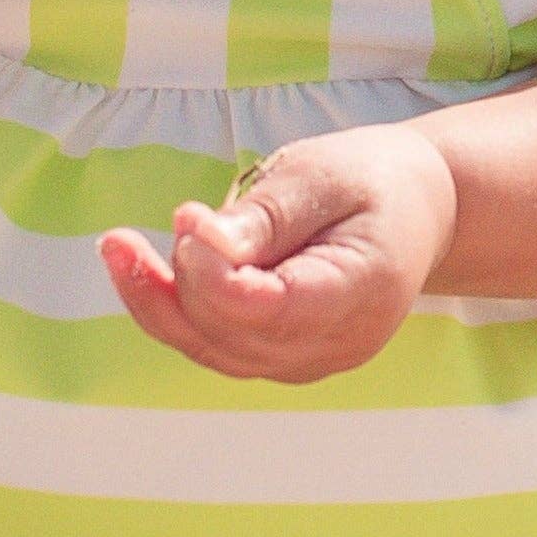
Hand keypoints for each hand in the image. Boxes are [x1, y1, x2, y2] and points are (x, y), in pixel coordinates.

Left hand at [99, 128, 458, 384]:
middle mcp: (338, 343)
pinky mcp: (283, 358)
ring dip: (157, 300)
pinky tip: (139, 269)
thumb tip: (199, 240)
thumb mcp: (322, 175)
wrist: (417, 210)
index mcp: (363, 290)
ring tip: (120, 246)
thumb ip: (264, 217)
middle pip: (234, 334)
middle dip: (186, 277)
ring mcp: (311, 361)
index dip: (215, 272)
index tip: (188, 215)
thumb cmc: (371, 181)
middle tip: (182, 214)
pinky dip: (172, 311)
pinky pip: (215, 348)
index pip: (272, 309)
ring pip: (213, 350)